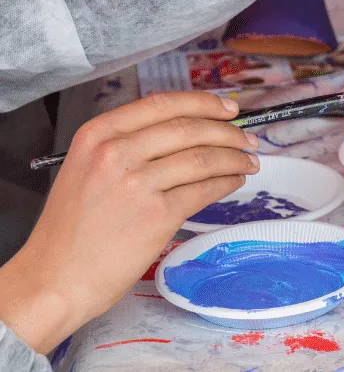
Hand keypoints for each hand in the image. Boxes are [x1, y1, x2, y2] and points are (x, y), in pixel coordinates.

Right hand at [0, 93, 259, 353]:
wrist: (56, 279)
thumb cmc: (73, 230)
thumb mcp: (86, 168)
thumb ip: (127, 145)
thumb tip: (185, 130)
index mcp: (98, 135)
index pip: (162, 104)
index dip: (204, 103)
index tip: (229, 108)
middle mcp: (116, 153)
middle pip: (189, 128)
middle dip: (227, 131)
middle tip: (247, 137)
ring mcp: (138, 183)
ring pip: (204, 158)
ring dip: (234, 157)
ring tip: (249, 161)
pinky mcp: (158, 215)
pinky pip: (205, 189)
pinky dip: (227, 182)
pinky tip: (234, 181)